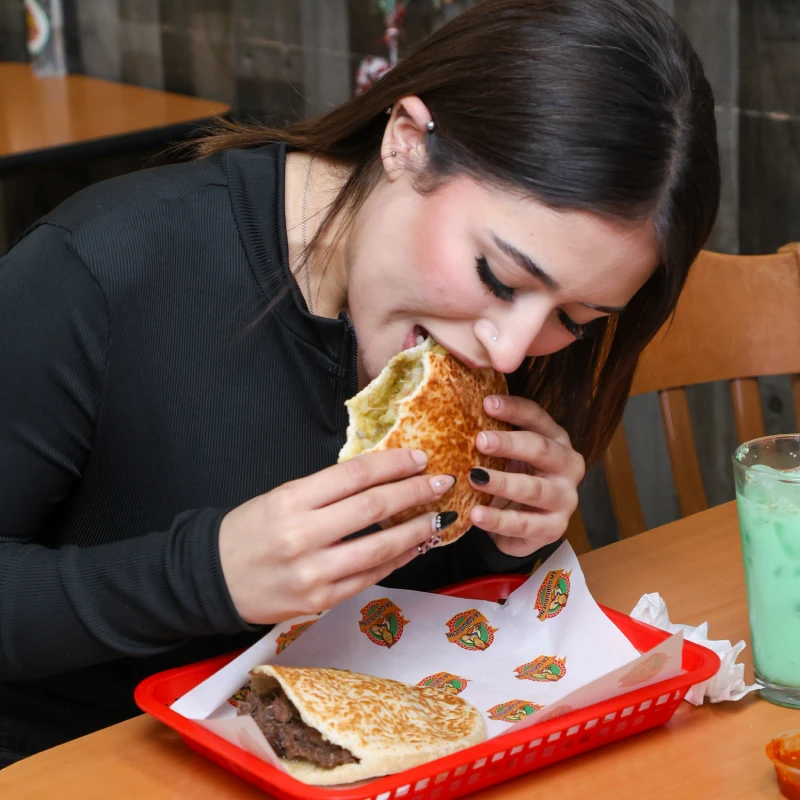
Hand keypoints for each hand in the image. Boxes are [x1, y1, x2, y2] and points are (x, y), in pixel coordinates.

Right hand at [218, 449, 456, 623]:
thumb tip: (379, 479)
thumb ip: (326, 491)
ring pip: (379, 548)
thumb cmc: (249, 531)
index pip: (354, 475)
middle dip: (414, 493)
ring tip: (438, 517)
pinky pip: (370, 577)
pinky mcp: (320, 600)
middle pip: (372, 508)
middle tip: (441, 482)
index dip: (393, 464)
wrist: (213, 578)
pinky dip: (397, 560)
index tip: (419, 458)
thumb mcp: (280, 497)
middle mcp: (303, 535)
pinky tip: (415, 546)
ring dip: (416, 530)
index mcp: (291, 500)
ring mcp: (314, 572)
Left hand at [468, 395, 584, 557]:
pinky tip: (476, 514)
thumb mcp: (507, 457)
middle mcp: (567, 466)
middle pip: (540, 449)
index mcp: (556, 440)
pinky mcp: (554, 529)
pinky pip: (524, 524)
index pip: (537, 418)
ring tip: (474, 478)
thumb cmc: (513, 480)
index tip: (487, 403)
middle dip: (509, 443)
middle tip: (480, 440)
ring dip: (502, 482)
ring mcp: (565, 499)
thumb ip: (493, 439)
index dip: (514, 409)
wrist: (521, 529)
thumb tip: (458, 414)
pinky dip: (498, 519)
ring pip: (533, 488)